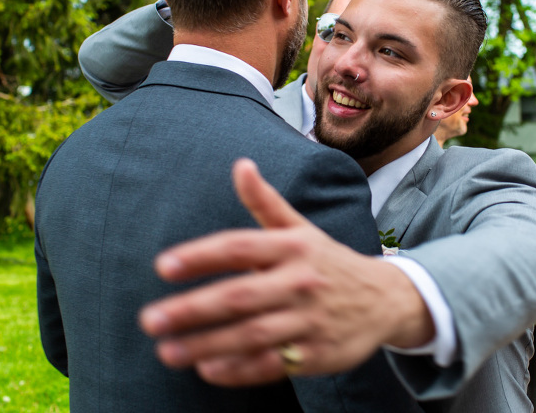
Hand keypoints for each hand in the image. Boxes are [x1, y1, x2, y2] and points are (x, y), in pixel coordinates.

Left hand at [139, 158, 432, 385]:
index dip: (200, 256)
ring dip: (207, 345)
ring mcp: (310, 320)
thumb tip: (240, 164)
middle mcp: (301, 281)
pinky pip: (273, 365)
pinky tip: (207, 370)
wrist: (384, 299)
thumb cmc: (328, 261)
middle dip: (193, 309)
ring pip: (252, 335)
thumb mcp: (300, 228)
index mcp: (292, 246)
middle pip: (240, 296)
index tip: (162, 267)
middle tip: (150, 319)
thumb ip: (265, 202)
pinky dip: (240, 370)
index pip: (240, 247)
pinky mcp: (318, 354)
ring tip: (166, 351)